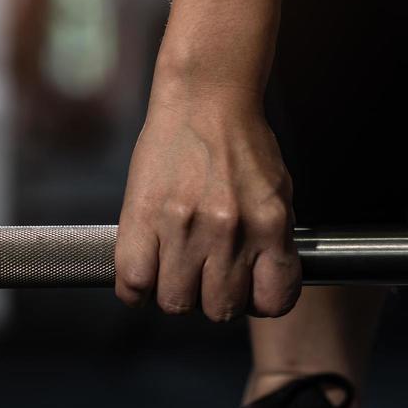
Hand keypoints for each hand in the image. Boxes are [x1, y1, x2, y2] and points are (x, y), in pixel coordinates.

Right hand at [115, 80, 300, 320]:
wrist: (205, 97)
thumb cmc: (241, 145)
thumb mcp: (275, 194)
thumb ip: (271, 243)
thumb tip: (258, 288)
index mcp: (269, 225)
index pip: (271, 302)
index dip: (256, 302)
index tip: (244, 289)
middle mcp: (229, 230)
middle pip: (218, 310)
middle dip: (211, 299)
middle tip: (204, 275)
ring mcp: (183, 227)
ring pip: (175, 303)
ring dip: (174, 293)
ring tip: (173, 268)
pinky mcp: (142, 218)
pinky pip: (133, 283)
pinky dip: (136, 287)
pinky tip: (145, 268)